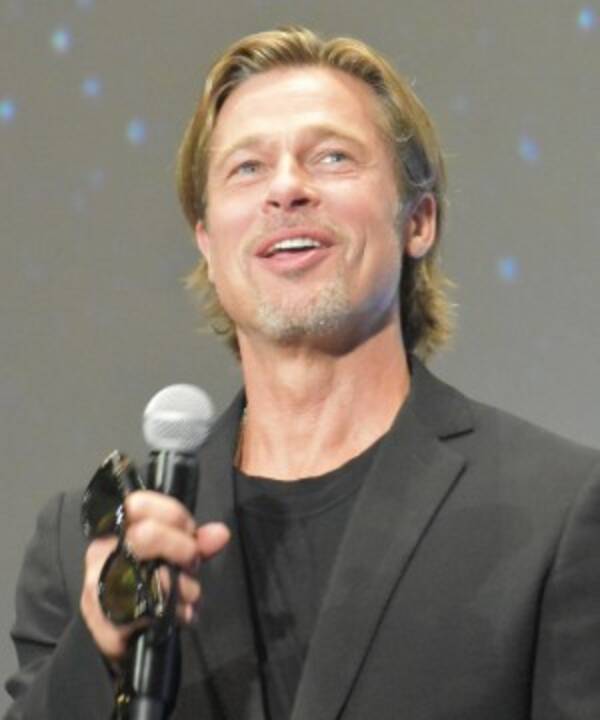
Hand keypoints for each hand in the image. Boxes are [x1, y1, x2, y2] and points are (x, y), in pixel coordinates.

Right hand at [80, 490, 229, 662]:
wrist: (118, 633)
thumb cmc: (146, 584)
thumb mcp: (174, 557)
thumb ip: (196, 542)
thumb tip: (221, 534)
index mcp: (116, 529)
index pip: (138, 504)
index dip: (173, 514)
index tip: (191, 531)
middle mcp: (102, 552)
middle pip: (145, 536)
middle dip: (182, 549)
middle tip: (192, 564)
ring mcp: (98, 587)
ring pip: (149, 577)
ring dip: (182, 587)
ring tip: (191, 595)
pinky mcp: (104, 622)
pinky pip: (147, 612)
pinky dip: (174, 614)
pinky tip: (183, 614)